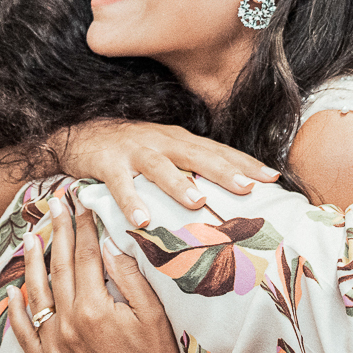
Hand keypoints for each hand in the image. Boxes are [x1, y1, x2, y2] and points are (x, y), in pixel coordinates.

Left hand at [6, 193, 197, 352]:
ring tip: (31, 238)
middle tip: (54, 206)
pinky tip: (12, 292)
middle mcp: (69, 326)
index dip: (83, 227)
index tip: (81, 205)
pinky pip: (24, 336)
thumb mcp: (153, 314)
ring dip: (33, 264)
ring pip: (37, 297)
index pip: (85, 257)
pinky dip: (16, 314)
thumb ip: (129, 277)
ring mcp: (55, 349)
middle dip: (57, 233)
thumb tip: (110, 244)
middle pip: (59, 269)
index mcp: (95, 309)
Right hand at [50, 120, 278, 226]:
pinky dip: (130, 201)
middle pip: (198, 156)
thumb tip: (228, 193)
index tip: (274, 177)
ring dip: (179, 184)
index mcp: (181, 141)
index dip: (246, 163)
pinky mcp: (108, 163)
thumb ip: (192, 169)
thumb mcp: (165, 152)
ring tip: (197, 202)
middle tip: (249, 188)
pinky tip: (142, 220)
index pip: (219, 151)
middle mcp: (163, 142)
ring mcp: (135, 151)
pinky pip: (120, 185)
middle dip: (225, 172)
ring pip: (161, 167)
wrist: (79, 131)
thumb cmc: (130, 148)